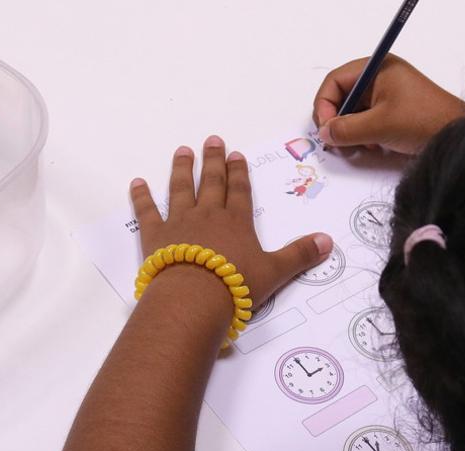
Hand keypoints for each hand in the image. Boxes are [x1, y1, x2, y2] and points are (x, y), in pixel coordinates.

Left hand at [130, 135, 332, 304]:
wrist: (194, 297)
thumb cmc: (235, 285)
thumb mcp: (275, 272)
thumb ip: (299, 255)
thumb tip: (328, 241)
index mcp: (236, 221)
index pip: (239, 190)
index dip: (239, 172)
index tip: (236, 154)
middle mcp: (208, 214)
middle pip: (211, 182)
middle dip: (213, 160)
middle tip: (211, 140)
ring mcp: (179, 222)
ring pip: (181, 189)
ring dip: (182, 169)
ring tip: (182, 151)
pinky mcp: (154, 235)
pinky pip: (147, 211)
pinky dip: (141, 196)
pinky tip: (137, 182)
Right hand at [312, 55, 464, 153]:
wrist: (457, 135)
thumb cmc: (421, 121)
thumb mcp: (379, 126)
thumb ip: (346, 129)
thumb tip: (324, 134)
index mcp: (377, 69)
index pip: (335, 81)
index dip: (325, 105)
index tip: (326, 129)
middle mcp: (379, 78)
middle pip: (342, 97)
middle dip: (336, 120)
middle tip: (336, 142)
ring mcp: (386, 94)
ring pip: (353, 112)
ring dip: (349, 131)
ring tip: (356, 147)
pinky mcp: (392, 111)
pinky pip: (366, 120)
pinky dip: (363, 135)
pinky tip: (372, 147)